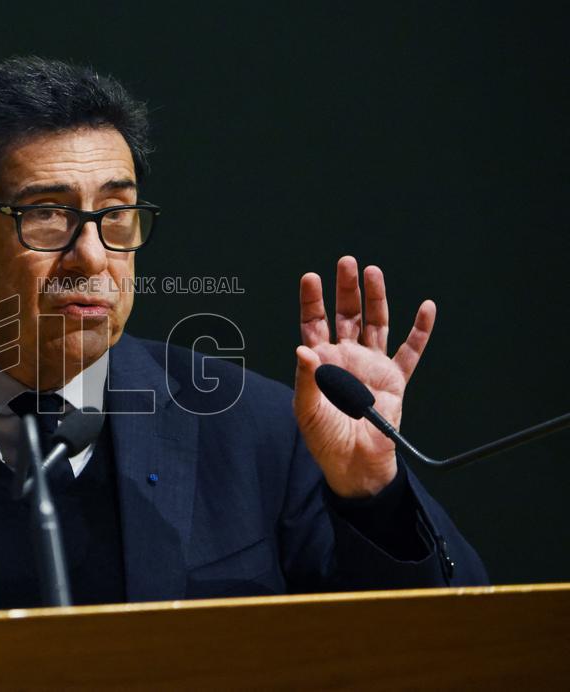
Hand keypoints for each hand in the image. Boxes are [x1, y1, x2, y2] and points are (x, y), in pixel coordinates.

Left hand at [293, 256, 434, 497]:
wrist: (356, 466)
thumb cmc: (326, 439)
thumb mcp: (307, 410)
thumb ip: (307, 379)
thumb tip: (302, 349)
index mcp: (320, 362)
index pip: (314, 323)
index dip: (312, 301)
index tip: (311, 278)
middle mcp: (346, 358)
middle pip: (347, 315)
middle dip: (346, 289)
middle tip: (346, 262)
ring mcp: (371, 366)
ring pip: (376, 324)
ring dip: (376, 298)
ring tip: (374, 272)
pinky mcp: (395, 380)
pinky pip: (410, 351)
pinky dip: (420, 330)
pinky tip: (426, 308)